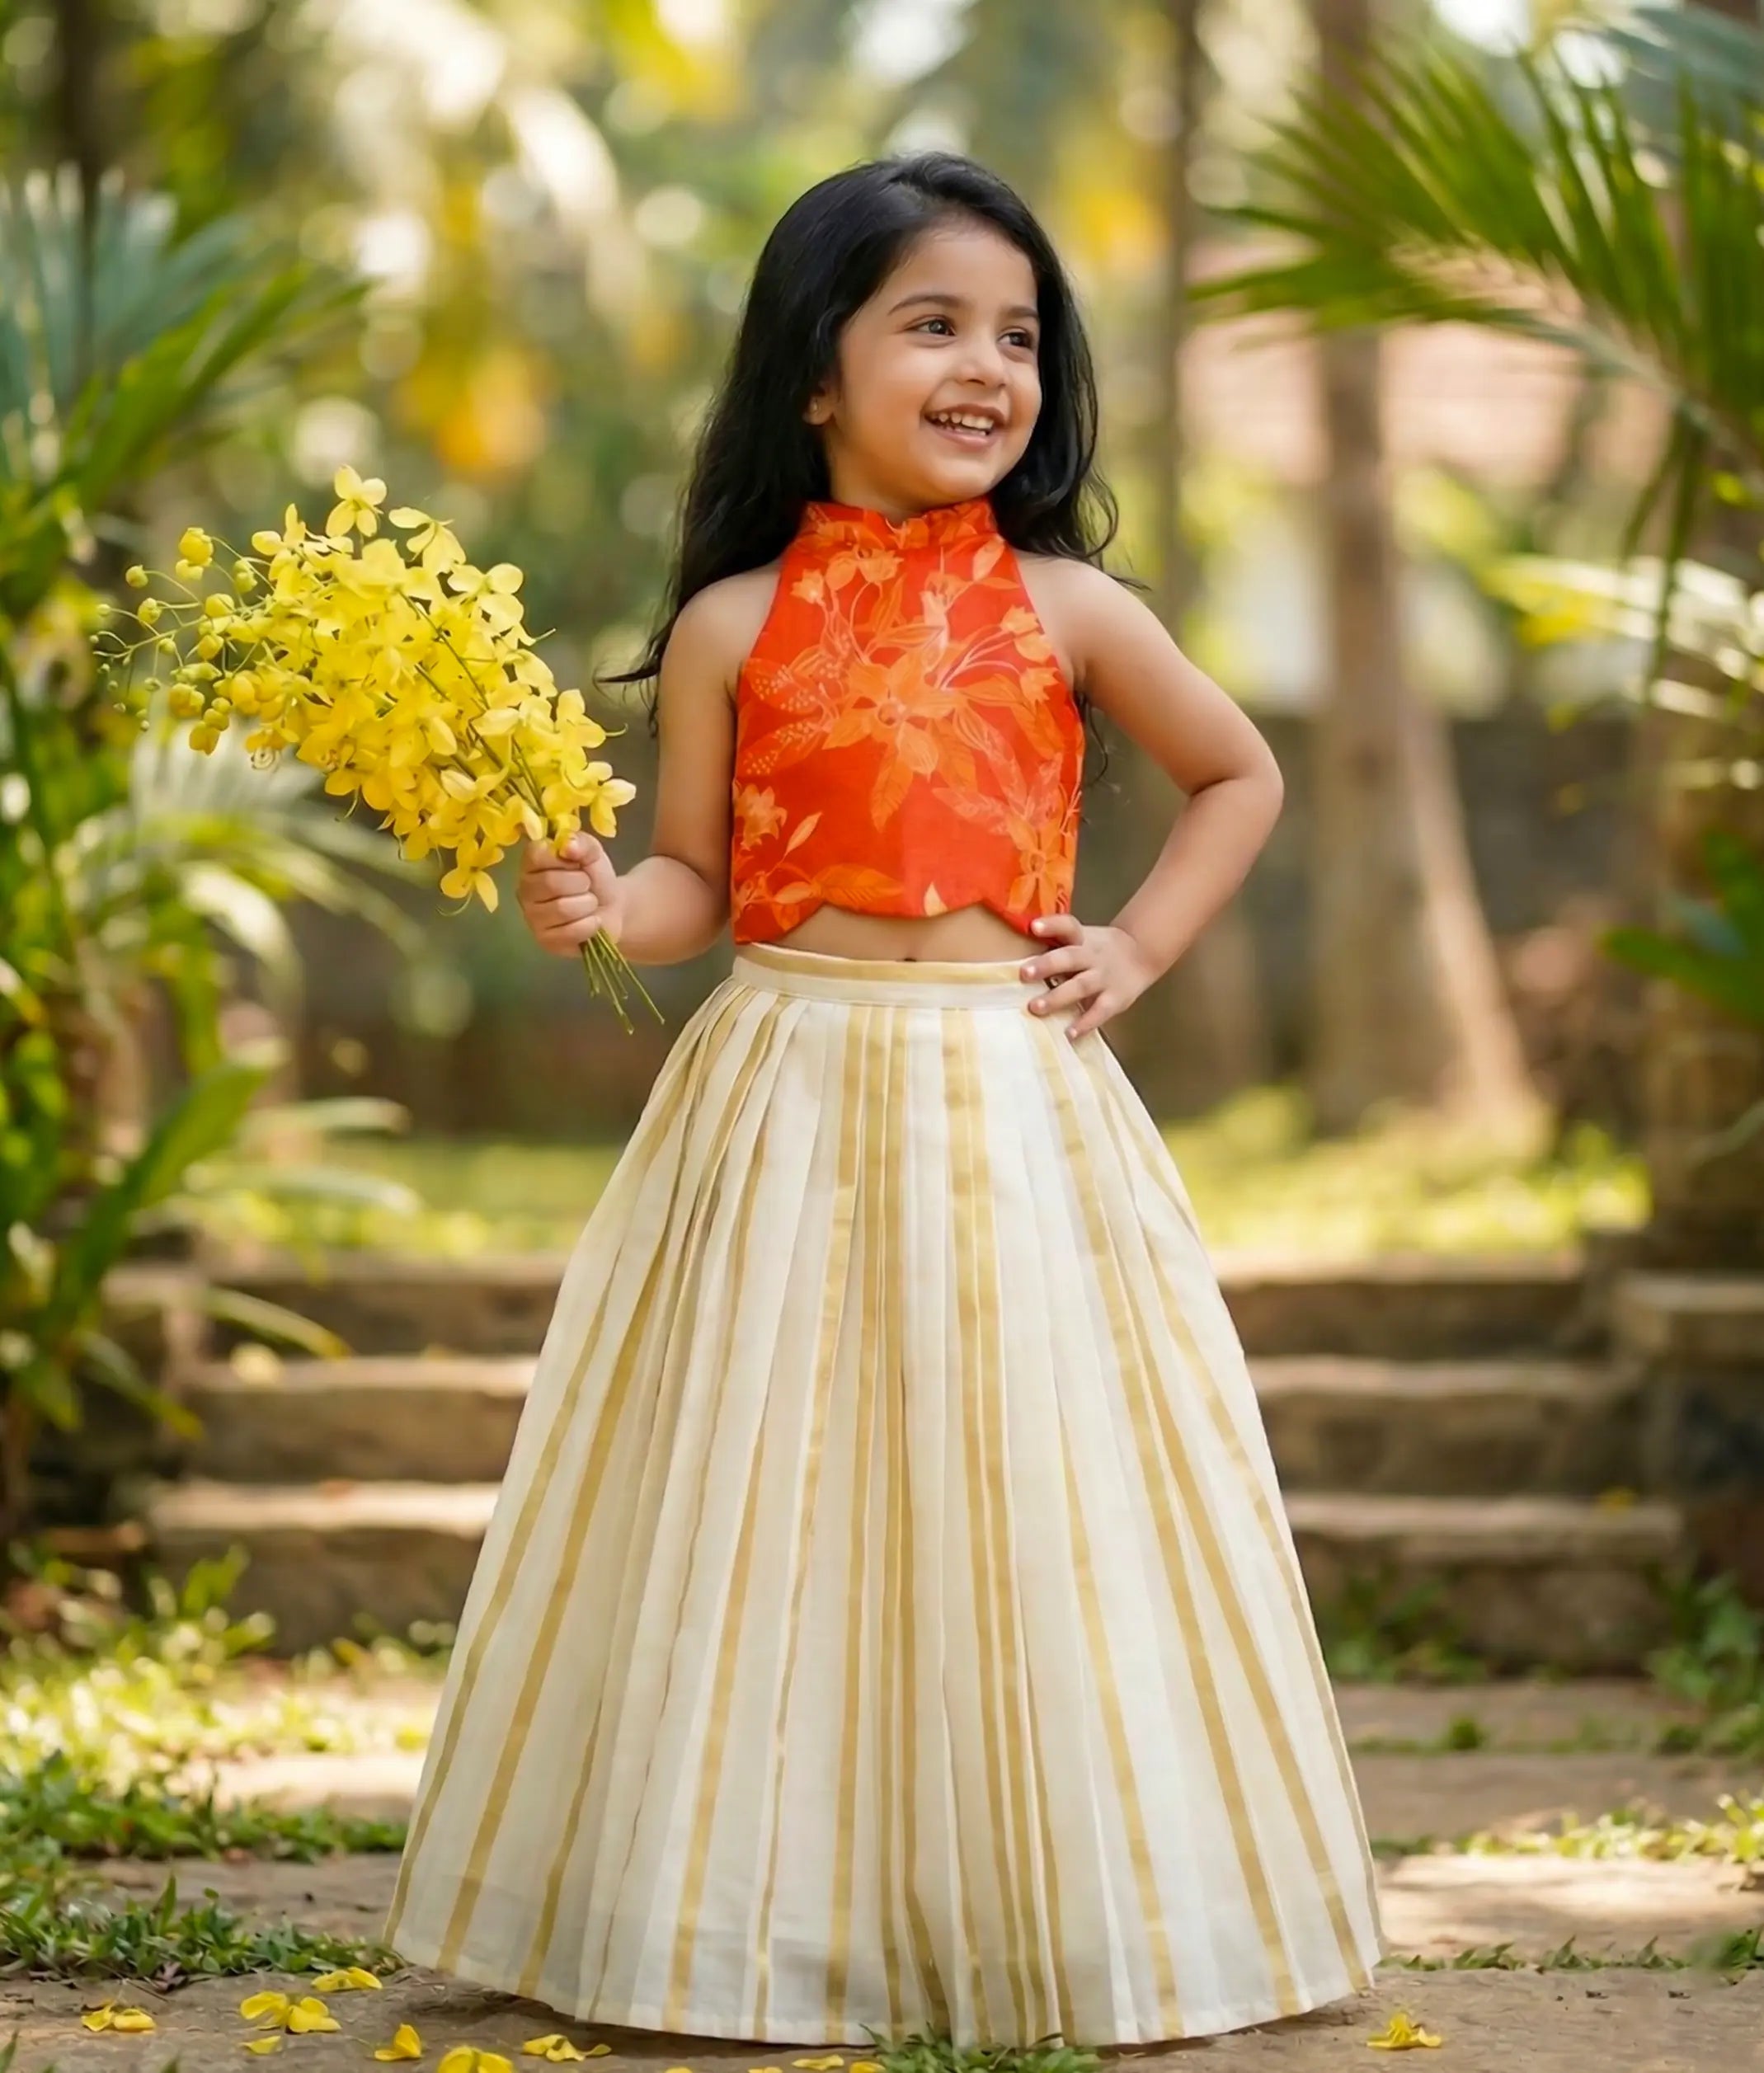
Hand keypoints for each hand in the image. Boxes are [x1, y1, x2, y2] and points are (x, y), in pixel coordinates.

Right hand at [517, 833, 625, 956]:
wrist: (613, 909)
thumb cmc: (595, 877)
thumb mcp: (593, 853)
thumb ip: (582, 842)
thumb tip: (568, 845)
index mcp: (531, 863)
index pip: (536, 855)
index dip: (564, 859)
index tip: (576, 863)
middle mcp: (525, 890)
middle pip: (551, 883)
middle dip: (581, 883)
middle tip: (587, 886)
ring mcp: (532, 917)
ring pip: (562, 909)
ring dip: (587, 905)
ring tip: (590, 903)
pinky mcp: (545, 940)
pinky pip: (570, 932)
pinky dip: (590, 925)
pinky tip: (592, 921)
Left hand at [1020, 914, 1155, 1039]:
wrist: (1141, 954)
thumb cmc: (1098, 949)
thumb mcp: (1083, 939)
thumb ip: (1058, 946)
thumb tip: (1014, 954)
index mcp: (1082, 939)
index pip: (1068, 926)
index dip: (1052, 925)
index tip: (1033, 926)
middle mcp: (1092, 956)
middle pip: (1069, 957)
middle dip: (1047, 965)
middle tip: (1024, 974)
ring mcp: (1104, 978)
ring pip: (1081, 986)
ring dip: (1058, 997)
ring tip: (1035, 1008)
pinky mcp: (1115, 999)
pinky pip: (1100, 1012)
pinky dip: (1085, 1024)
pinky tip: (1069, 1034)